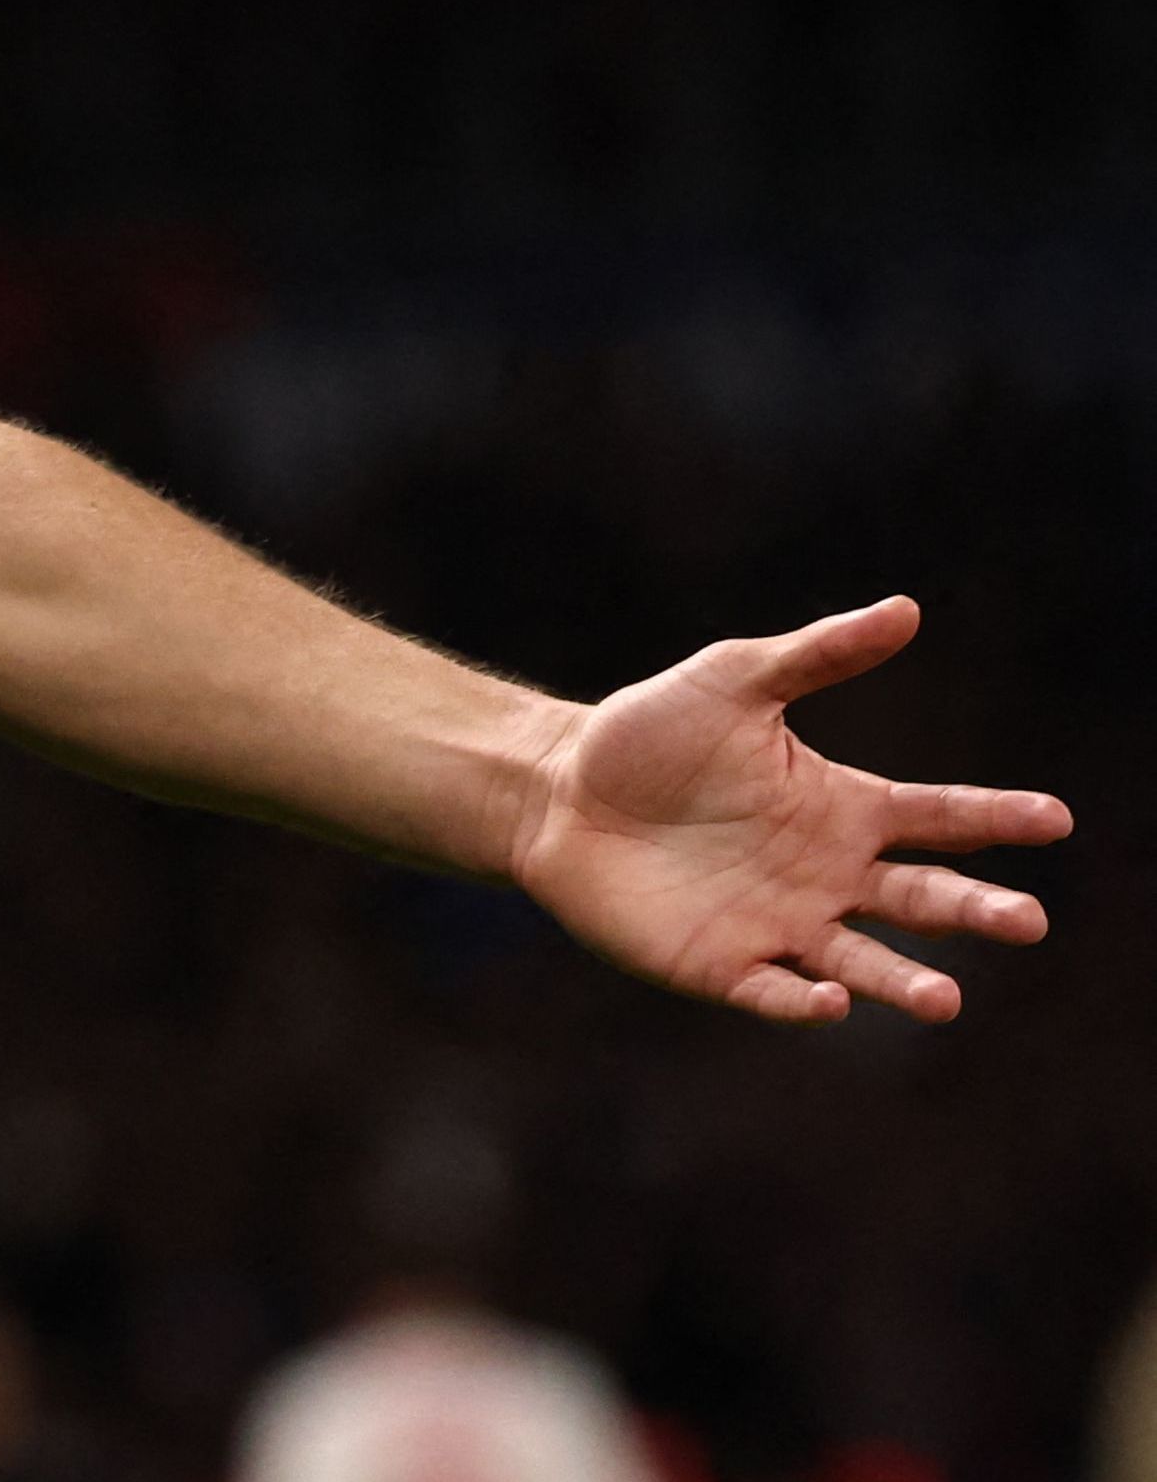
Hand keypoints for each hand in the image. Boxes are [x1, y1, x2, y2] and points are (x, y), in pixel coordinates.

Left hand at [512, 598, 1071, 1024]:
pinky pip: (775, 991)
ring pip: (864, 964)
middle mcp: (828, 876)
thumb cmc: (647, 733)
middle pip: (923, 900)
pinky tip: (828, 999)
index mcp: (843, 808)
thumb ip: (820, 653)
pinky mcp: (722, 965)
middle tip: (1028, 920)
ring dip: (904, 982)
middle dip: (977, 912)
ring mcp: (780, 925)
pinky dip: (804, 1000)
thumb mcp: (734, 680)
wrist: (555, 789)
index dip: (997, 818)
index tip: (1055, 817)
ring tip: (944, 999)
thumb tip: (907, 609)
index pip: (941, 817)